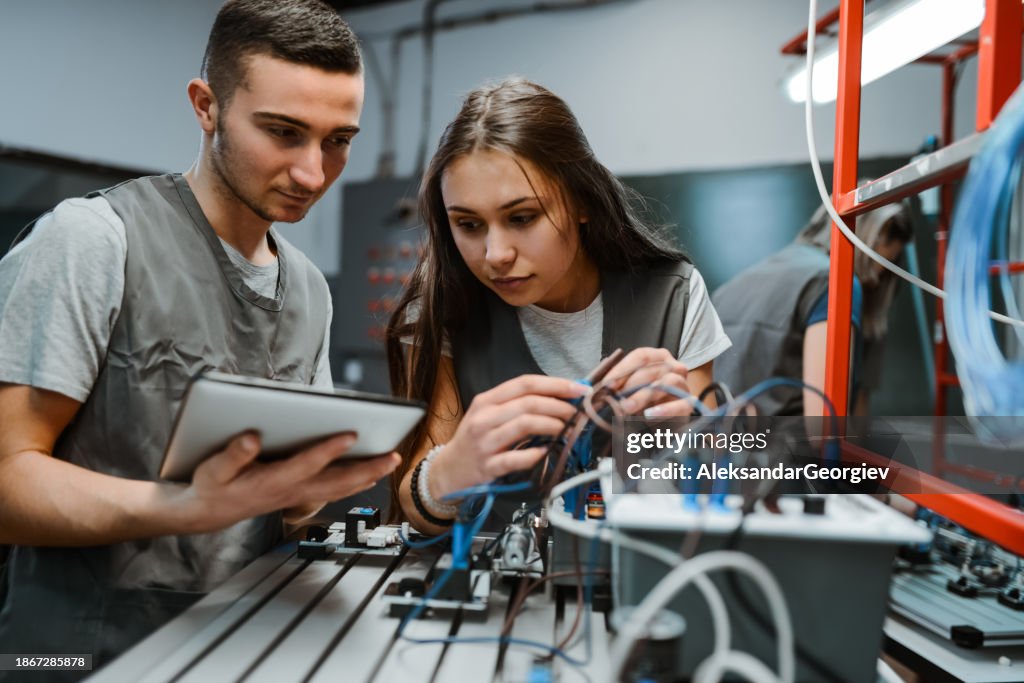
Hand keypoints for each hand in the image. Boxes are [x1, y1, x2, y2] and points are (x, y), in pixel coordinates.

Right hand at [183, 431, 399, 533]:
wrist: (209, 513)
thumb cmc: (213, 486)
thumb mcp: (213, 469)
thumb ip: (233, 454)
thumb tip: (252, 437)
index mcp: (271, 482)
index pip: (306, 464)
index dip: (328, 450)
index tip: (351, 433)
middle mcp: (291, 491)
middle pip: (336, 482)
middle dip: (367, 469)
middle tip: (393, 456)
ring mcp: (299, 496)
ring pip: (341, 488)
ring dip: (368, 476)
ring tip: (391, 461)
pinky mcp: (302, 495)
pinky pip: (336, 491)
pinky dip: (356, 482)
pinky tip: (371, 473)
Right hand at [429, 375, 586, 497]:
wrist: (448, 470)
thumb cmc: (475, 440)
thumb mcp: (489, 415)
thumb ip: (518, 405)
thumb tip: (560, 398)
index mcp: (487, 401)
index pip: (525, 383)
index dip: (555, 384)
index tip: (579, 388)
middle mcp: (484, 418)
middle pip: (528, 403)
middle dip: (559, 406)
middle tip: (577, 413)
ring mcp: (484, 442)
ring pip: (524, 425)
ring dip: (552, 425)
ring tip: (567, 429)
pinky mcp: (487, 466)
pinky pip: (516, 458)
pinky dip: (535, 454)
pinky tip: (546, 452)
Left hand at [602, 347, 693, 416]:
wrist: (664, 428)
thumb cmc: (644, 406)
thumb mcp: (628, 394)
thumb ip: (617, 387)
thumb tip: (596, 387)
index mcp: (660, 359)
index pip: (641, 356)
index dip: (622, 369)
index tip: (606, 384)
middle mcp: (674, 368)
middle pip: (653, 369)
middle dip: (630, 384)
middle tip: (614, 398)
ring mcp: (683, 386)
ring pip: (667, 382)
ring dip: (643, 395)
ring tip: (627, 408)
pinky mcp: (689, 406)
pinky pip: (681, 404)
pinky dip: (664, 409)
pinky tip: (649, 415)